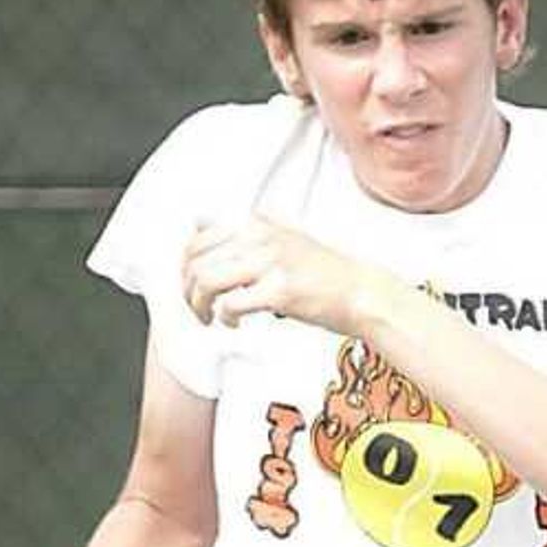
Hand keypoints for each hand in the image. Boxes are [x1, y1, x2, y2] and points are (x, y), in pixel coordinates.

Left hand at [182, 211, 372, 332]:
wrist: (361, 291)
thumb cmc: (325, 272)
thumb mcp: (284, 236)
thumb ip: (248, 234)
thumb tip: (202, 225)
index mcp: (258, 223)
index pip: (199, 238)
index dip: (185, 266)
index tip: (188, 284)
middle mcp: (261, 237)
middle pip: (197, 260)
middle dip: (188, 289)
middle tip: (195, 306)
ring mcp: (270, 262)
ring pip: (207, 280)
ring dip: (200, 305)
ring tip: (209, 317)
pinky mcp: (278, 291)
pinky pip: (230, 304)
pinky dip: (225, 318)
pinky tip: (233, 323)